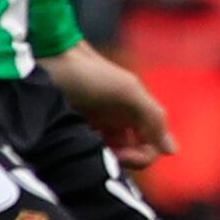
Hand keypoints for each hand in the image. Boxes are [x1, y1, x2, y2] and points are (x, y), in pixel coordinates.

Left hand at [38, 43, 175, 167]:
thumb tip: (173, 151)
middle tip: (100, 152)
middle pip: (130, 156)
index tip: (118, 154)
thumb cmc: (90, 75)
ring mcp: (96, 127)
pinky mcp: (74, 130)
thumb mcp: (128, 92)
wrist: (47, 60)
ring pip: (108, 156)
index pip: (151, 150)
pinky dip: (84, 153)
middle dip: (120, 159)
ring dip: (101, 157)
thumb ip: (154, 118)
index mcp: (138, 114)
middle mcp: (120, 122)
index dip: (140, 158)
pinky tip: (74, 145)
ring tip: (84, 147)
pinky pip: (86, 151)